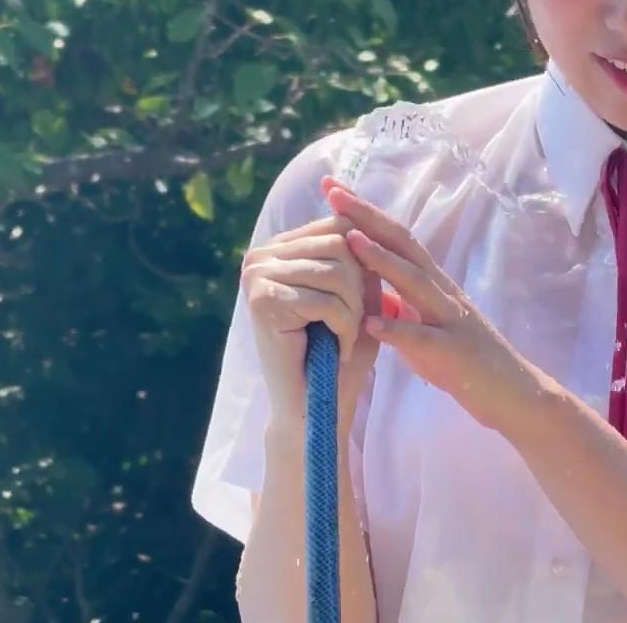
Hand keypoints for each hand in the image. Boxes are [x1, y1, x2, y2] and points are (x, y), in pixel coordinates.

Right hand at [241, 186, 405, 435]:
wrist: (314, 407)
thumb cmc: (337, 352)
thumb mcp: (357, 295)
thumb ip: (361, 257)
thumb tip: (369, 218)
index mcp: (279, 248)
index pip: (338, 224)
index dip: (365, 257)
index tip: (363, 296)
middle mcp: (261, 256)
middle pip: (341, 243)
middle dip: (360, 287)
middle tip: (352, 325)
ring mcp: (257, 277)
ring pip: (337, 271)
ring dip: (354, 311)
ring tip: (343, 338)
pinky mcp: (263, 302)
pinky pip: (327, 300)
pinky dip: (344, 328)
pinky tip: (334, 350)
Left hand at [323, 177, 551, 437]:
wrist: (510, 393)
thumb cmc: (463, 361)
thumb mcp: (424, 327)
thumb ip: (400, 306)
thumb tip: (369, 288)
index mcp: (432, 283)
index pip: (395, 237)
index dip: (364, 212)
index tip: (332, 187)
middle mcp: (442, 291)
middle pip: (404, 244)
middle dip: (367, 217)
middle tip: (333, 191)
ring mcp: (450, 319)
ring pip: (415, 281)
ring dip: (382, 260)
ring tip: (349, 240)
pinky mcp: (454, 353)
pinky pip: (424, 339)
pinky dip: (397, 330)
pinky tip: (371, 324)